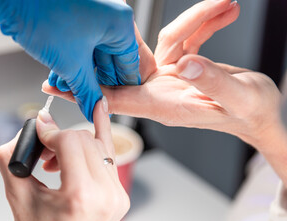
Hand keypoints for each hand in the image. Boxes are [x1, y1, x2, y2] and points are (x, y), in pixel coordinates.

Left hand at [0, 0, 139, 121]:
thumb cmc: (42, 15)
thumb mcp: (71, 65)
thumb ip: (88, 93)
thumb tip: (95, 109)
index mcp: (120, 23)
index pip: (128, 63)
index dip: (119, 87)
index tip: (112, 101)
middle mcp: (110, 14)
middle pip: (110, 58)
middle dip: (93, 81)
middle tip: (86, 98)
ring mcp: (93, 12)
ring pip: (93, 52)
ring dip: (79, 72)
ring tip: (65, 86)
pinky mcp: (77, 13)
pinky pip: (81, 42)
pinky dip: (72, 58)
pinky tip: (59, 73)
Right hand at [0, 98, 128, 220]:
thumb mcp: (17, 197)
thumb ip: (12, 157)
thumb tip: (30, 127)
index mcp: (81, 196)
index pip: (70, 141)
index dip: (50, 132)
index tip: (39, 131)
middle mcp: (106, 195)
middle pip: (85, 139)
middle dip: (61, 138)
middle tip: (44, 152)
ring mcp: (117, 195)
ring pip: (98, 144)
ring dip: (76, 142)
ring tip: (57, 160)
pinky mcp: (120, 195)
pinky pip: (110, 156)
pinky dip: (101, 135)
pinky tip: (100, 111)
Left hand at [42, 0, 239, 122]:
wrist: (262, 112)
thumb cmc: (251, 113)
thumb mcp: (240, 99)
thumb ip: (212, 82)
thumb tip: (187, 64)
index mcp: (164, 105)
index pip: (115, 99)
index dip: (83, 92)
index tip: (54, 84)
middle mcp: (161, 91)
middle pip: (128, 64)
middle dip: (119, 41)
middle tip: (100, 19)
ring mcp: (170, 77)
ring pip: (163, 41)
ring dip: (195, 19)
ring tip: (226, 5)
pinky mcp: (183, 65)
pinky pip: (183, 38)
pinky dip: (203, 23)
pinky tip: (225, 12)